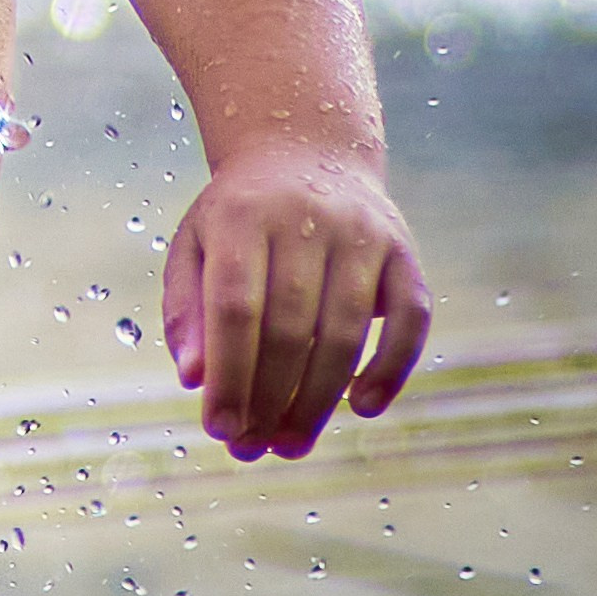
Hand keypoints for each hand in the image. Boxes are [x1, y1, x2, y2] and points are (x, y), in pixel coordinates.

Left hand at [161, 141, 430, 461]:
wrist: (305, 145)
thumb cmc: (238, 214)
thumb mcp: (196, 243)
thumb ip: (187, 309)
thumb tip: (193, 378)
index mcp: (242, 214)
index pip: (236, 307)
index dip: (229, 374)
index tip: (218, 428)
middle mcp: (307, 218)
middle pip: (291, 328)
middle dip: (270, 399)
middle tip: (253, 450)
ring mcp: (363, 233)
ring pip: (345, 332)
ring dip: (319, 399)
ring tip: (291, 444)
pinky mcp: (404, 251)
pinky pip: (409, 320)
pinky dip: (391, 368)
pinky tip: (362, 407)